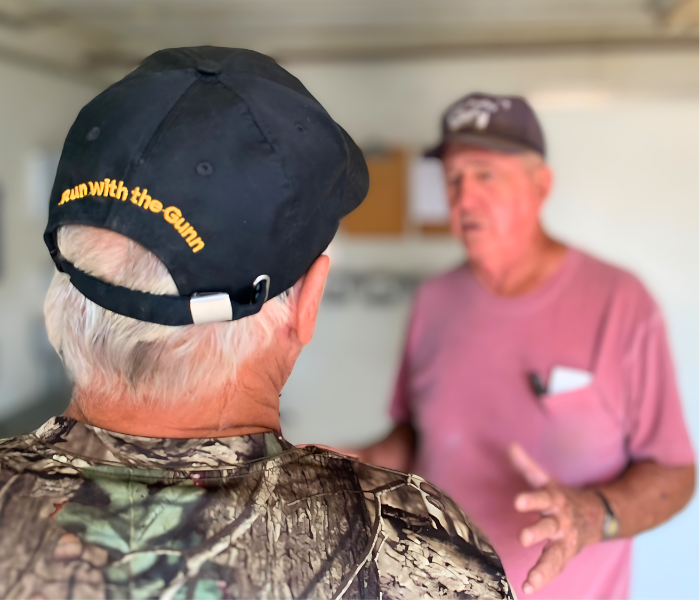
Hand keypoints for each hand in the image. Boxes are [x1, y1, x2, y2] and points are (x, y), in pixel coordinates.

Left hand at [509, 443, 604, 594]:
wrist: (599, 515)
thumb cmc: (563, 498)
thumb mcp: (547, 481)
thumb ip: (528, 467)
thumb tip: (511, 446)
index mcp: (555, 500)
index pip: (542, 497)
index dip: (530, 499)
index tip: (517, 502)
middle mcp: (561, 522)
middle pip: (549, 527)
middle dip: (537, 533)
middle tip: (523, 538)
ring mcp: (565, 541)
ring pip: (555, 555)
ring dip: (543, 568)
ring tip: (530, 581)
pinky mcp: (565, 555)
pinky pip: (554, 568)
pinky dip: (542, 579)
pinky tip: (528, 588)